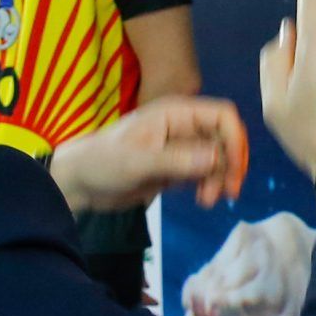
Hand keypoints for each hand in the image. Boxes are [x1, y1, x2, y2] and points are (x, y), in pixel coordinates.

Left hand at [49, 96, 249, 214]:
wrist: (80, 183)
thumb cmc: (104, 163)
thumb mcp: (138, 162)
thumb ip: (177, 159)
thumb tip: (216, 158)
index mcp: (176, 114)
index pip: (222, 116)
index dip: (235, 139)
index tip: (234, 170)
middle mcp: (183, 127)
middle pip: (225, 139)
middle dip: (229, 165)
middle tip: (225, 194)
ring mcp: (181, 148)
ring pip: (217, 159)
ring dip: (219, 179)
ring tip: (206, 201)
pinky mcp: (176, 168)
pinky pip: (205, 173)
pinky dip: (209, 185)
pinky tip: (201, 200)